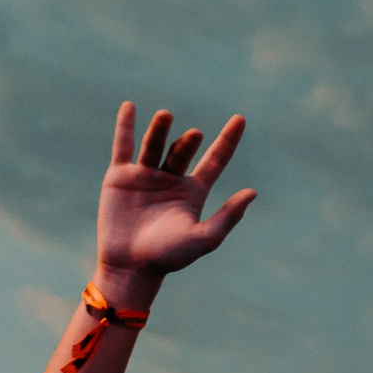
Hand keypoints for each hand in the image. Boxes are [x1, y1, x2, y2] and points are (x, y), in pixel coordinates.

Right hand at [93, 103, 256, 300]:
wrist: (131, 265)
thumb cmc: (170, 257)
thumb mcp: (205, 237)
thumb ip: (228, 216)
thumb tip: (252, 192)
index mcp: (194, 192)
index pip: (216, 159)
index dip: (228, 139)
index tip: (240, 119)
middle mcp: (171, 180)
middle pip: (184, 151)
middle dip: (189, 142)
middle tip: (196, 135)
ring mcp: (145, 176)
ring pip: (155, 145)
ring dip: (161, 130)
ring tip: (167, 115)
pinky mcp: (120, 176)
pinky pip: (123, 146)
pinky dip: (125, 126)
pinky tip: (130, 107)